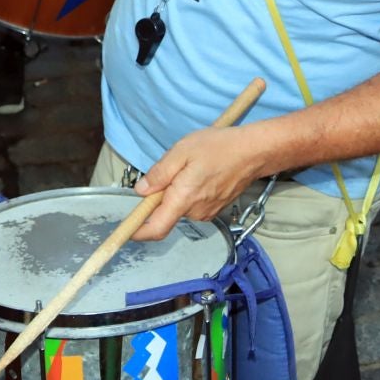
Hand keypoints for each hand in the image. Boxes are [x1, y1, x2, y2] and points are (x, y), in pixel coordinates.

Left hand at [131, 125, 267, 239]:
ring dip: (177, 192)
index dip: (138, 232)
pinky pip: (193, 204)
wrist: (254, 152)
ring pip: (180, 207)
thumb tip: (141, 190)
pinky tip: (202, 173)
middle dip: (161, 196)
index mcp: (184, 198)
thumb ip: (159, 173)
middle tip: (173, 168)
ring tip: (192, 167)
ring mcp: (207, 212)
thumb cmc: (220, 147)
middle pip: (166, 213)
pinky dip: (190, 192)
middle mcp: (195, 211)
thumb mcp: (182, 151)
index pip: (156, 228)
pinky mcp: (215, 209)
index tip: (125, 230)